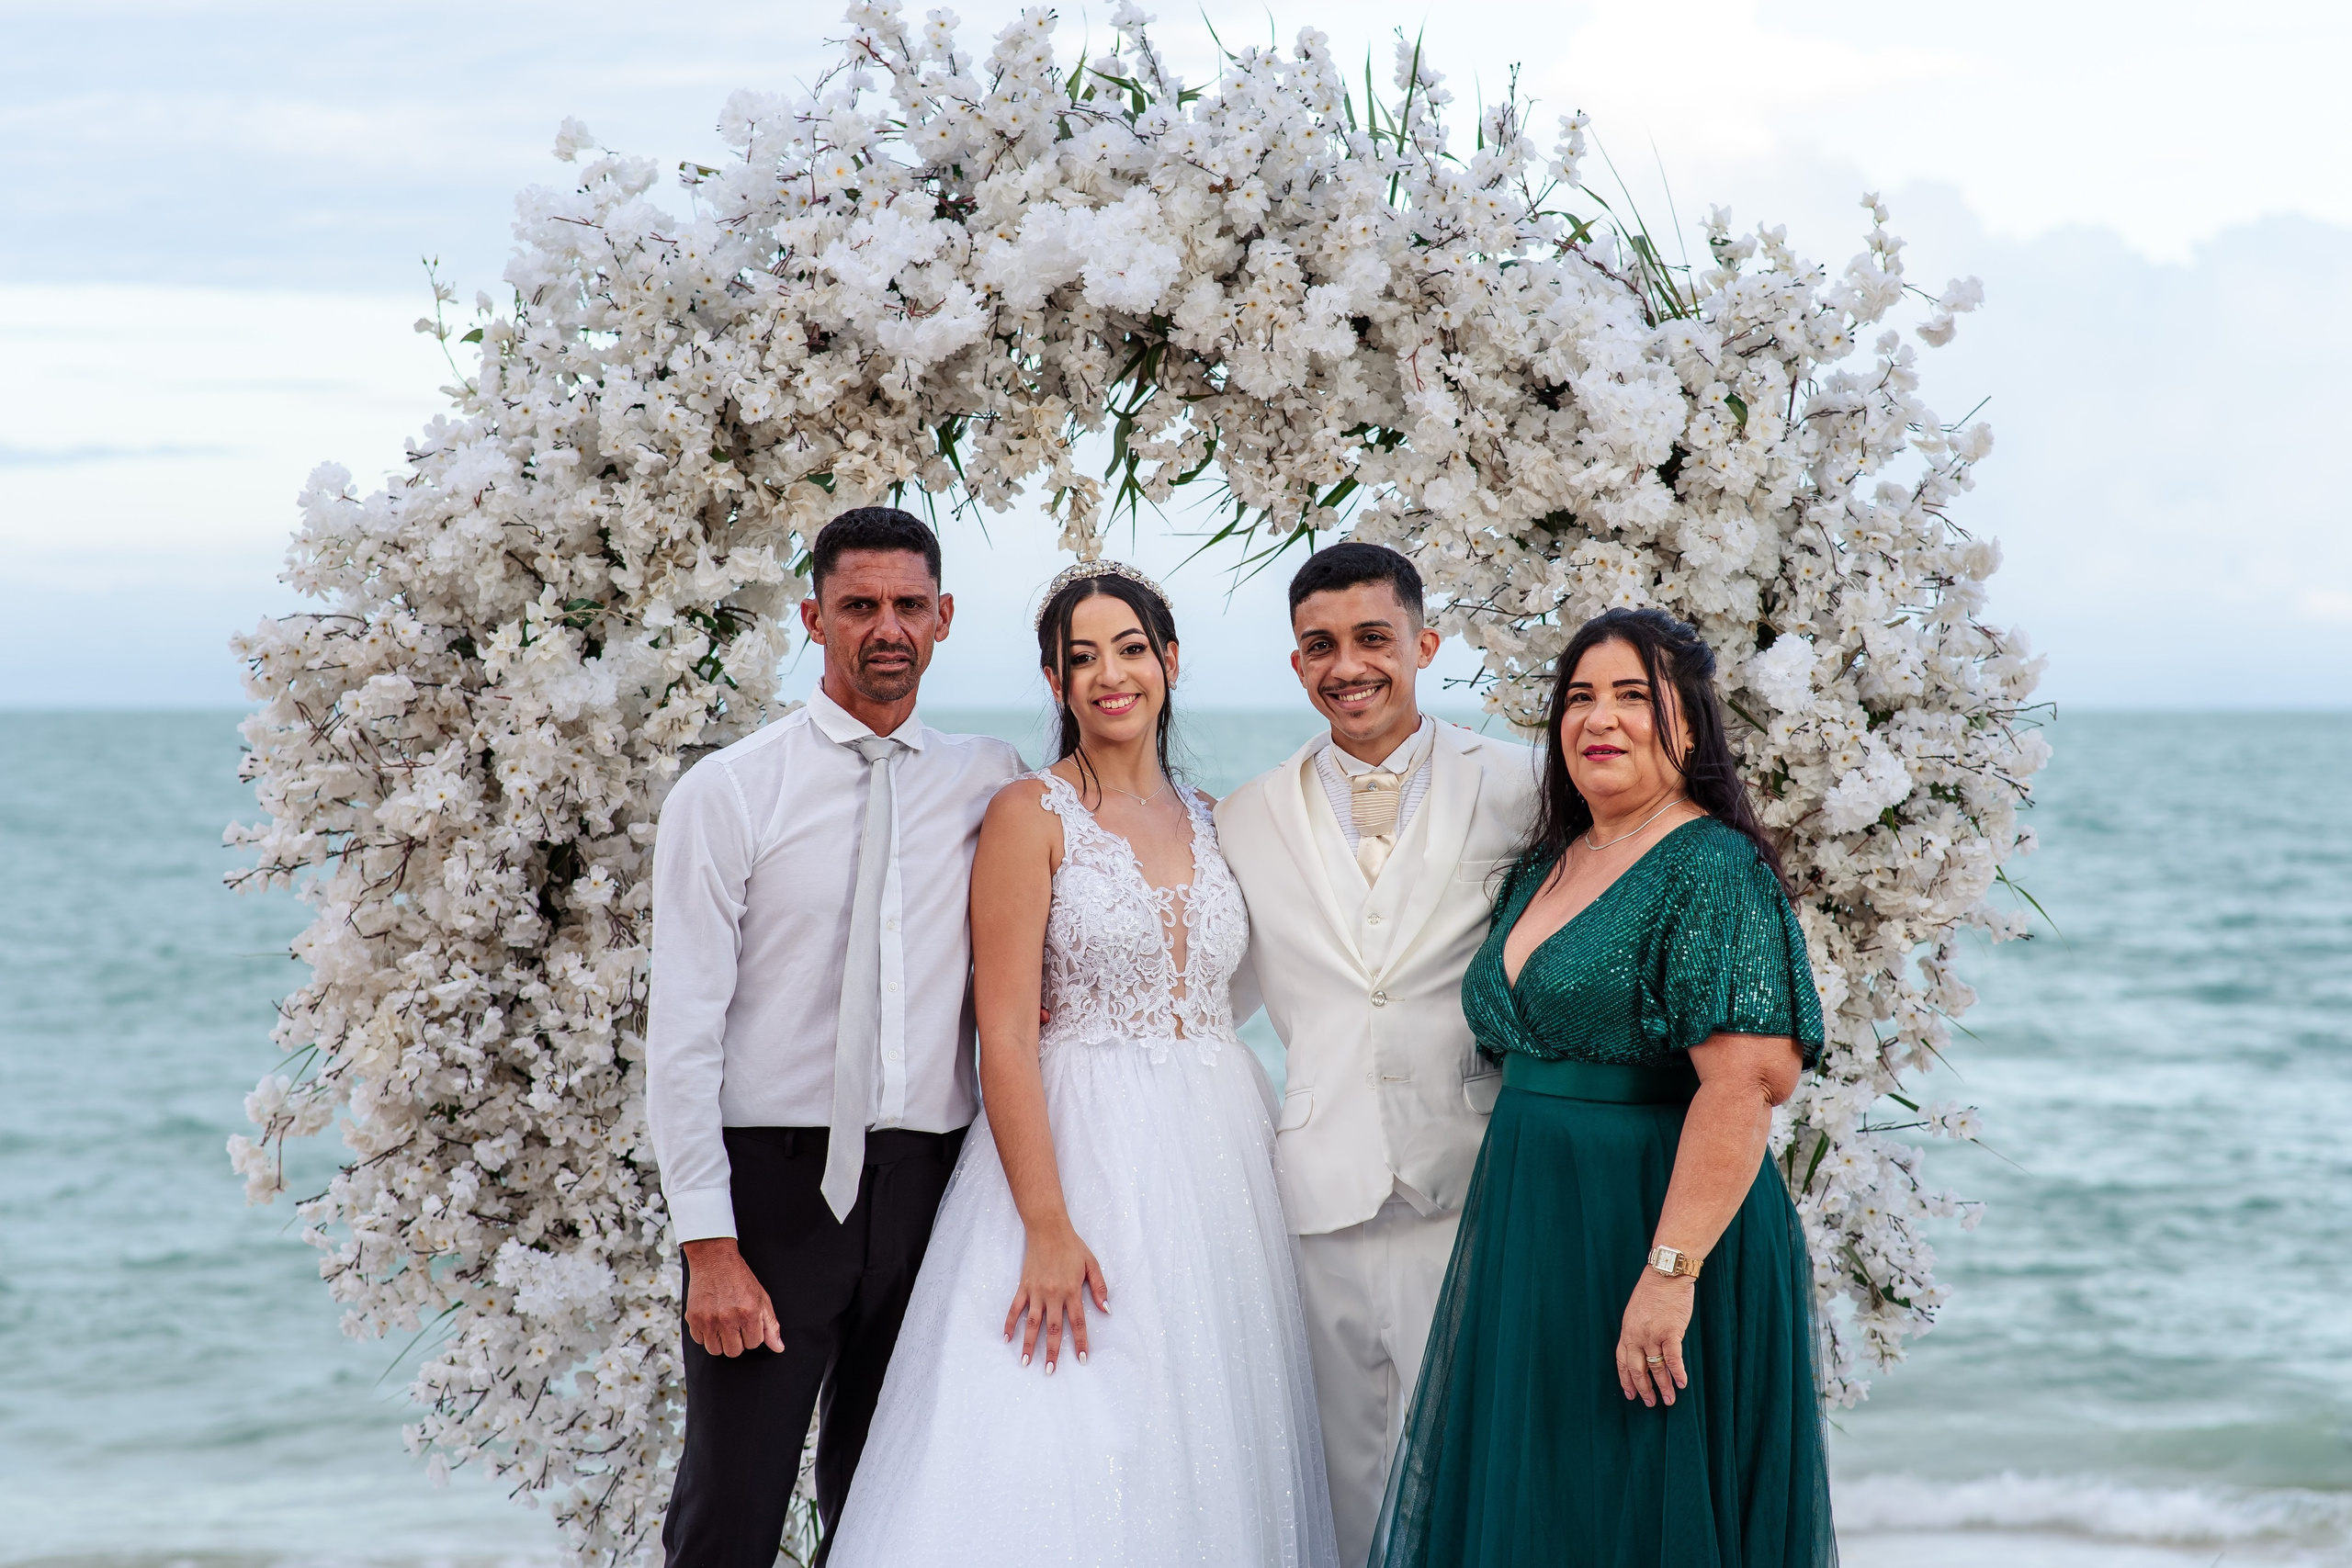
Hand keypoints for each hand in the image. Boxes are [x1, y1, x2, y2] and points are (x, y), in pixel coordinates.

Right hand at [683, 1237, 783, 1357]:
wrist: (714, 1260)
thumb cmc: (739, 1279)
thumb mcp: (762, 1299)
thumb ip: (771, 1326)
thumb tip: (778, 1348)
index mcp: (748, 1314)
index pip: (753, 1344)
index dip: (752, 1334)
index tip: (748, 1322)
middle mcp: (728, 1319)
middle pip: (733, 1351)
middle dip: (737, 1341)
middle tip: (735, 1324)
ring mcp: (708, 1320)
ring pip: (715, 1350)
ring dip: (720, 1340)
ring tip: (722, 1324)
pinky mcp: (693, 1319)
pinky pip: (699, 1340)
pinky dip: (705, 1334)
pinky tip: (711, 1319)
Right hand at [1003, 1220, 1107, 1372]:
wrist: (1048, 1230)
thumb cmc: (1072, 1247)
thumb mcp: (1092, 1264)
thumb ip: (1100, 1287)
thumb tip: (1106, 1310)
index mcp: (1072, 1291)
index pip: (1077, 1322)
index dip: (1079, 1341)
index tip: (1081, 1359)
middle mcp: (1053, 1295)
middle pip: (1053, 1329)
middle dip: (1051, 1352)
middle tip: (1050, 1371)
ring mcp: (1036, 1292)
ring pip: (1032, 1323)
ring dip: (1028, 1344)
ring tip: (1026, 1362)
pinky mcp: (1024, 1287)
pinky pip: (1015, 1308)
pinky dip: (1010, 1323)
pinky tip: (1006, 1338)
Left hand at [1617, 1269, 1693, 1406]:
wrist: (1665, 1274)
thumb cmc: (1653, 1291)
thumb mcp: (1636, 1311)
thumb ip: (1637, 1331)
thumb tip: (1642, 1349)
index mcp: (1627, 1330)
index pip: (1622, 1361)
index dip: (1625, 1379)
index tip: (1630, 1394)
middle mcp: (1637, 1335)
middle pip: (1637, 1369)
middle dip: (1643, 1388)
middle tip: (1650, 1403)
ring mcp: (1653, 1334)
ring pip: (1656, 1367)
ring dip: (1663, 1386)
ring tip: (1669, 1400)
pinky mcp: (1670, 1331)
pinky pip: (1673, 1358)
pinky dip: (1677, 1372)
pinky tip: (1682, 1383)